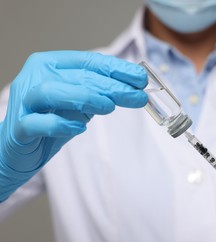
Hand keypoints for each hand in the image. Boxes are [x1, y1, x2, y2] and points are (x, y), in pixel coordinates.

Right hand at [0, 51, 147, 200]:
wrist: (20, 150)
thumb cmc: (52, 120)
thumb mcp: (81, 103)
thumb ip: (101, 93)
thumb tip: (135, 89)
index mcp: (51, 64)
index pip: (89, 61)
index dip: (117, 69)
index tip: (141, 78)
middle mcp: (36, 77)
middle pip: (77, 76)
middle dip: (111, 86)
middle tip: (137, 96)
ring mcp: (24, 101)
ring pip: (52, 91)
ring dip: (85, 97)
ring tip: (109, 107)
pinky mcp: (19, 127)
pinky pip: (37, 122)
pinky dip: (59, 124)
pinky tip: (80, 128)